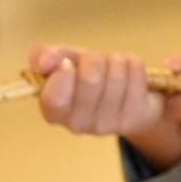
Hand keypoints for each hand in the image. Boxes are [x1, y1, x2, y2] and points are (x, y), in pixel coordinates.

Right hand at [27, 45, 180, 169]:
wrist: (123, 94)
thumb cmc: (86, 76)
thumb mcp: (62, 61)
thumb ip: (46, 56)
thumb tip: (44, 63)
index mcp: (52, 112)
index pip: (55, 97)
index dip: (64, 73)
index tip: (69, 63)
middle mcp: (77, 124)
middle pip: (90, 79)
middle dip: (94, 59)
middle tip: (95, 61)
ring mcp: (106, 125)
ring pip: (116, 75)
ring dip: (115, 60)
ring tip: (112, 65)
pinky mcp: (132, 119)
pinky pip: (136, 76)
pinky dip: (133, 63)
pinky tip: (128, 71)